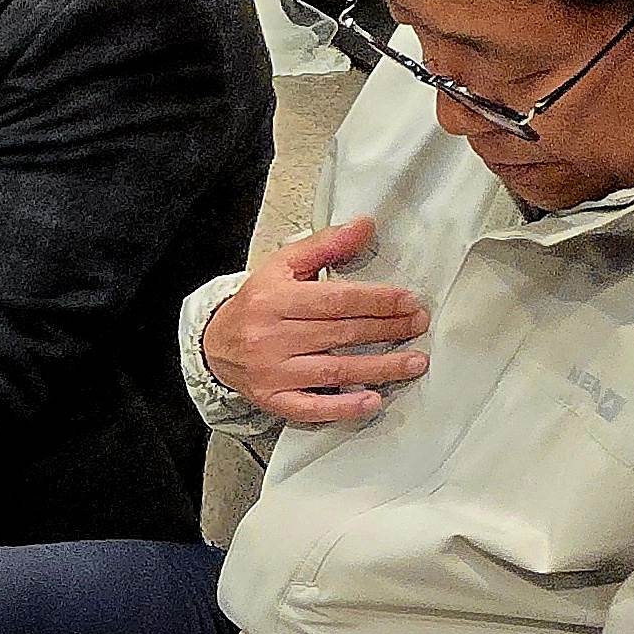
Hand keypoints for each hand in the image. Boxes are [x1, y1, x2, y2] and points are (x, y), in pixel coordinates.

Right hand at [199, 216, 430, 425]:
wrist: (215, 344)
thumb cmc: (256, 303)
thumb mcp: (283, 266)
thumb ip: (325, 246)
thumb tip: (365, 226)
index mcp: (275, 299)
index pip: (336, 300)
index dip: (376, 300)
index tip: (407, 301)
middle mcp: (272, 336)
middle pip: (341, 333)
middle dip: (386, 329)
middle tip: (418, 325)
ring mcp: (272, 372)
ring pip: (335, 370)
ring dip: (380, 368)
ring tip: (414, 362)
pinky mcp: (273, 400)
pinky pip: (312, 407)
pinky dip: (344, 407)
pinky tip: (373, 401)